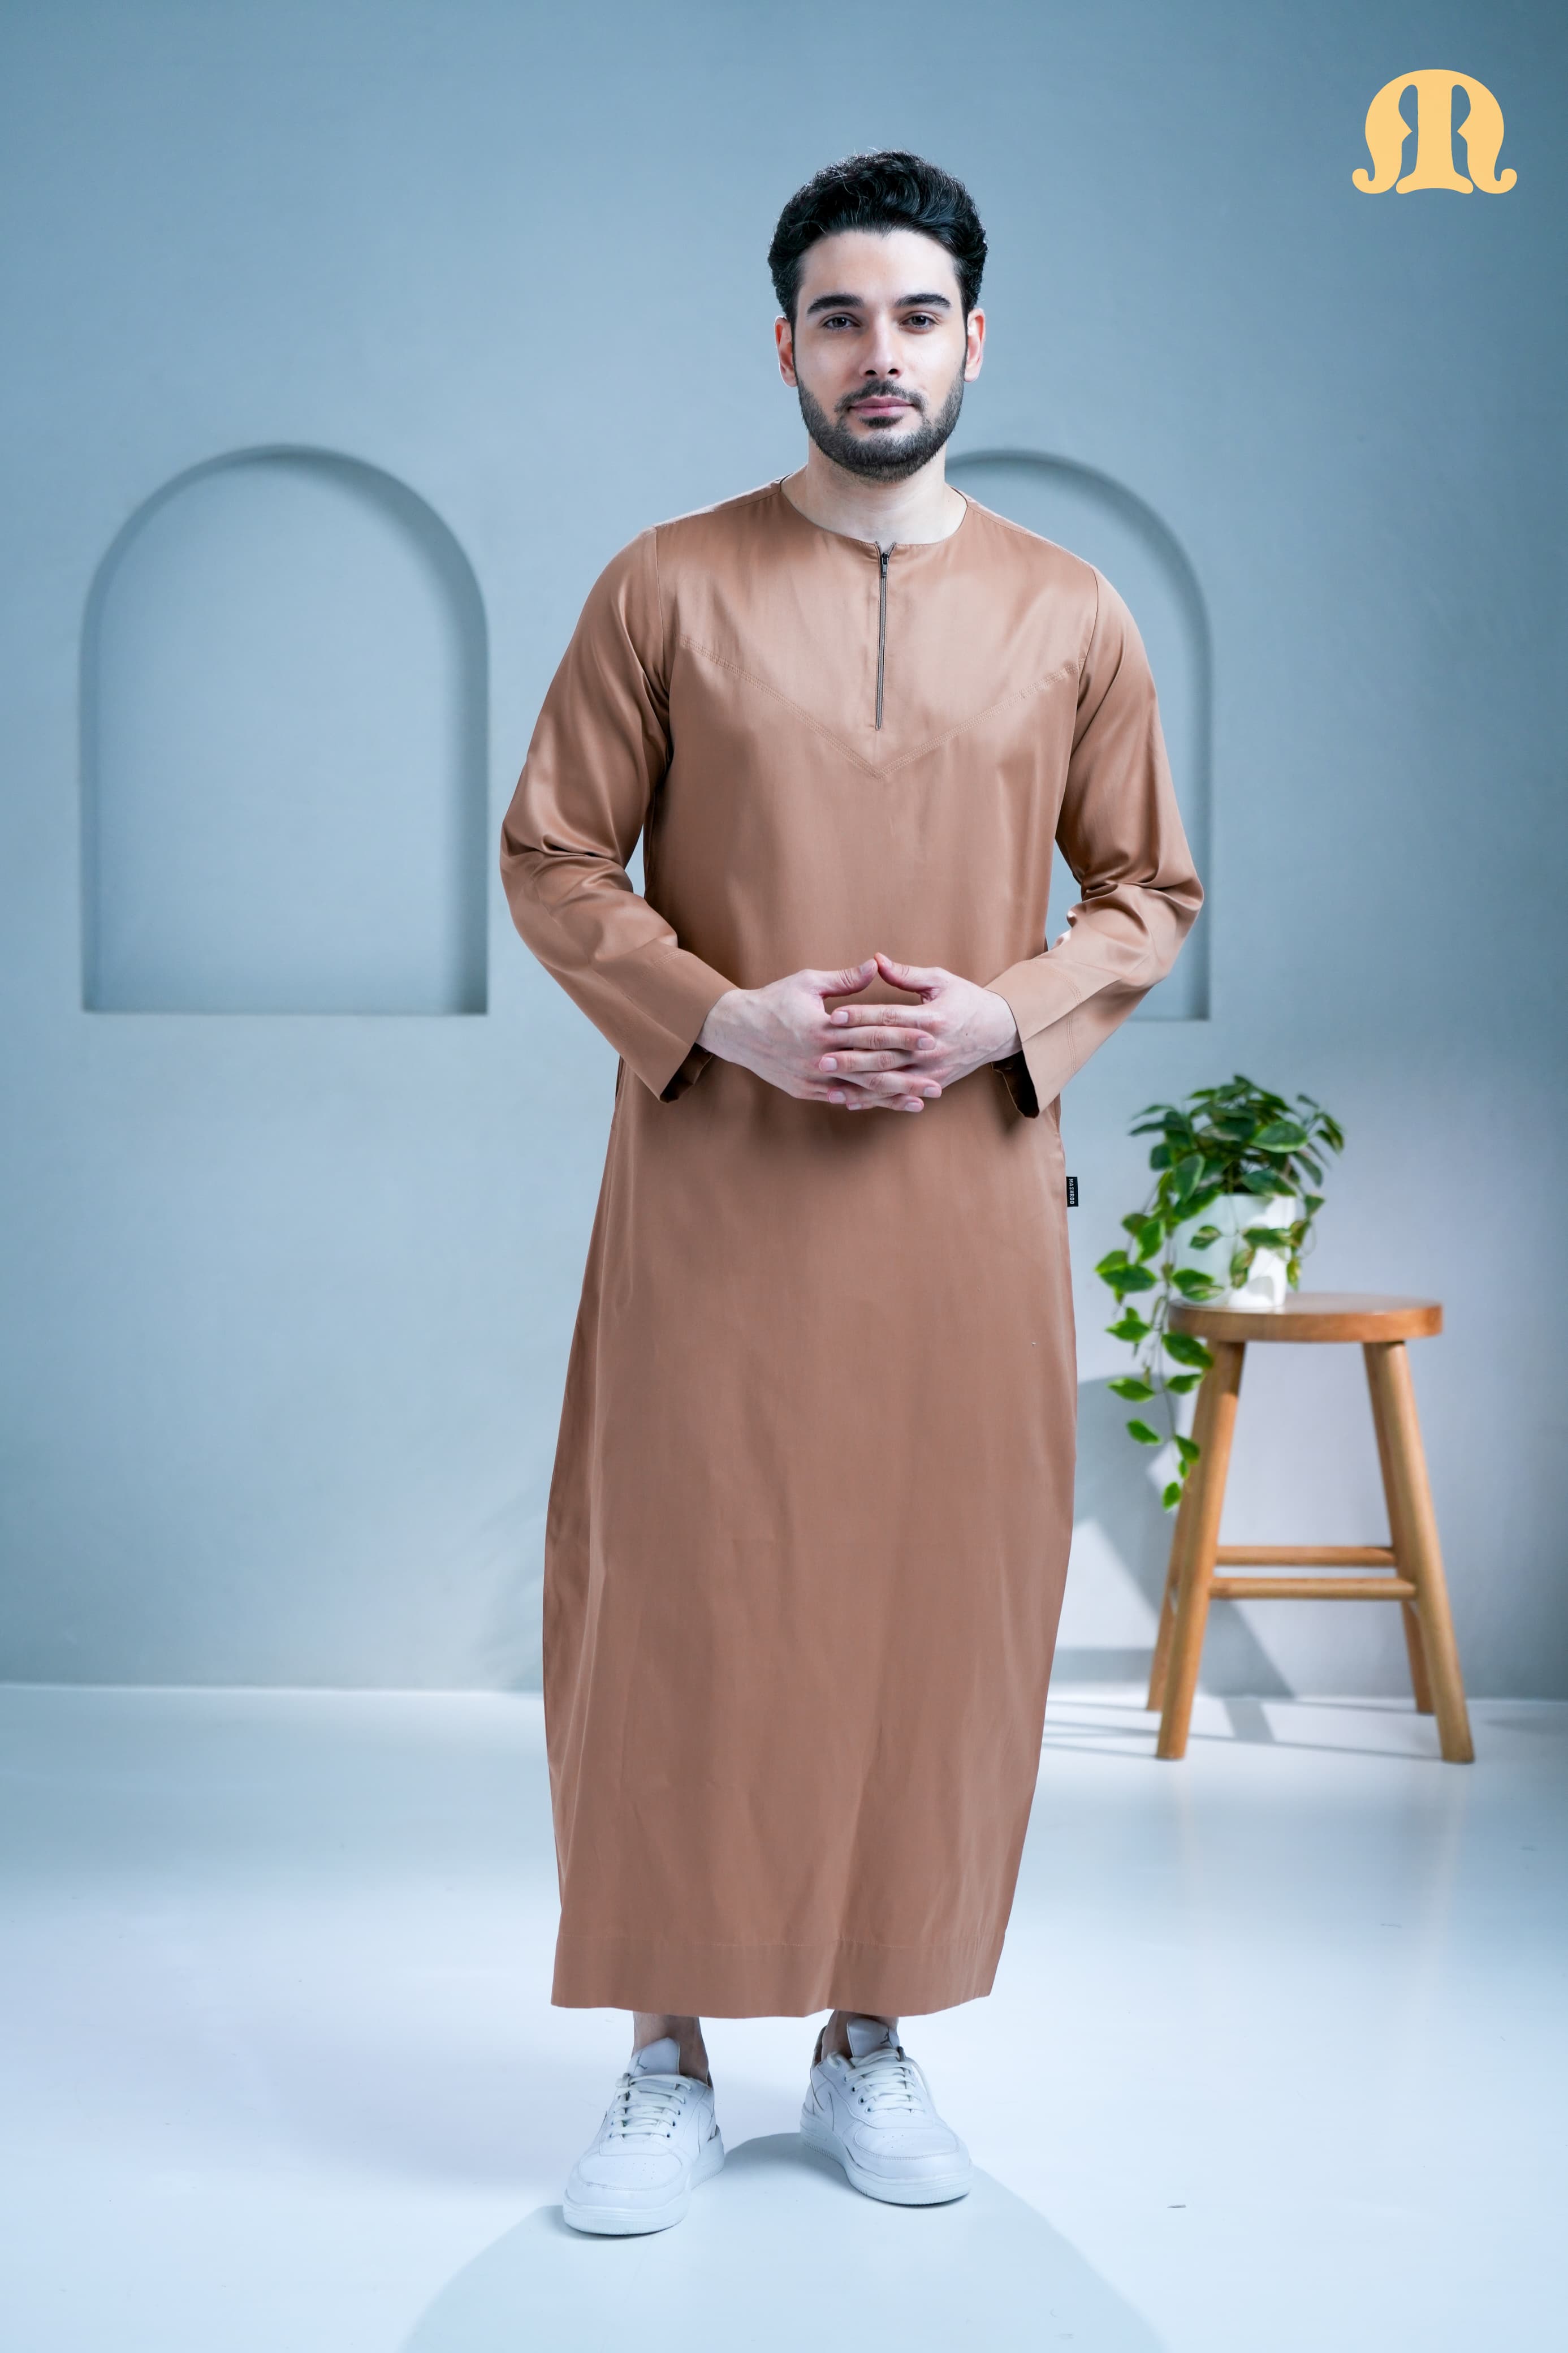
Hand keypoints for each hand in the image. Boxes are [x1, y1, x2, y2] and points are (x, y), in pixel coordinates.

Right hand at [698, 958, 938, 1112]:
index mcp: (824, 1029)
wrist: (736, 1030)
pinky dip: (863, 1102)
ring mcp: (811, 1078)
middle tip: (938, 1081)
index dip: (904, 1035)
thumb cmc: (774, 1000)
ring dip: (891, 1097)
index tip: (931, 1037)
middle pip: (872, 1070)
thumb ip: (845, 980)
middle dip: (908, 1076)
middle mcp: (819, 1058)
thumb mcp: (808, 983)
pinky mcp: (803, 1090)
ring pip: (859, 1091)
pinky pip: (839, 1098)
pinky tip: (885, 1105)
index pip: (873, 1033)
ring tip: (919, 1101)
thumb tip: (875, 965)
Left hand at [818, 951, 1020, 1103]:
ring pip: (888, 1080)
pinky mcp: (933, 1084)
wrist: (999, 1031)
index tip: (833, 1015)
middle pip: (884, 1052)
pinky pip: (898, 1095)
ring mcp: (932, 1070)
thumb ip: (906, 974)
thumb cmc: (967, 1000)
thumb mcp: (940, 980)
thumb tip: (875, 960)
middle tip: (820, 1056)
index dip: (860, 1016)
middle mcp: (931, 1047)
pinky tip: (849, 1101)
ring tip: (828, 1082)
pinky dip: (873, 1100)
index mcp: (931, 1018)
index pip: (889, 1018)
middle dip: (850, 1056)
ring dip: (856, 1083)